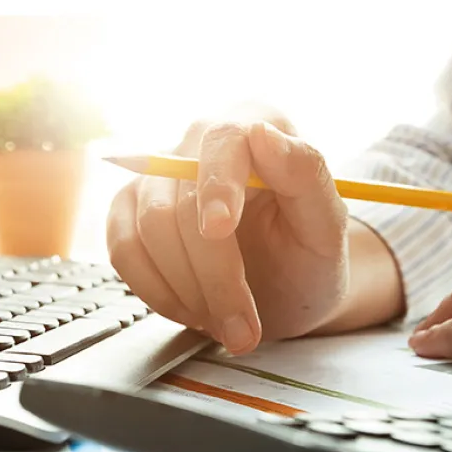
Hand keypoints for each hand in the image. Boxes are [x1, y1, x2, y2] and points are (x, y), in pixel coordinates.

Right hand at [106, 114, 348, 353]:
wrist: (286, 291)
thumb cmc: (310, 257)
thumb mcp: (328, 228)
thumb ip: (307, 177)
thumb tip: (263, 133)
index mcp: (257, 123)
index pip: (224, 140)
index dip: (217, 185)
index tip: (219, 229)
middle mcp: (201, 140)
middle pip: (181, 200)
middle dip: (212, 274)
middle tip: (243, 329)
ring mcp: (159, 176)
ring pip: (148, 230)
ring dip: (187, 291)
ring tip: (227, 323)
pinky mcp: (130, 211)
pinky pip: (123, 250)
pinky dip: (157, 292)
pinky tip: (193, 310)